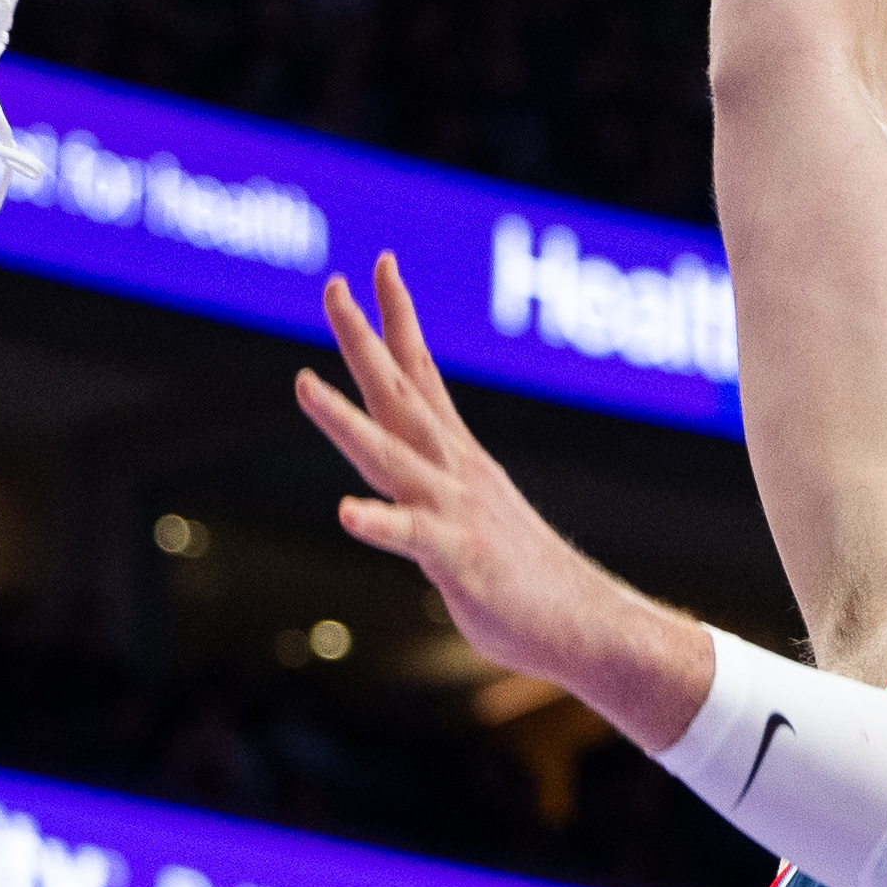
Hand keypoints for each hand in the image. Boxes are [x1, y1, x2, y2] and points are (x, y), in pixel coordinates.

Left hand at [297, 255, 709, 751]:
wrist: (584, 623)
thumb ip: (443, 483)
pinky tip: (345, 512)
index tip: (379, 263)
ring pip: (391, 454)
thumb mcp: (477, 510)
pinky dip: (379, 521)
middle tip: (332, 284)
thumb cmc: (525, 575)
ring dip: (344, 418)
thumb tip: (419, 471)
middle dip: (363, 337)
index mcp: (456, 455)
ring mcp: (455, 509)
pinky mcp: (457, 556)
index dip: (398, 316)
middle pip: (400, 391)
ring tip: (302, 383)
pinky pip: (412, 537)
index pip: (422, 369)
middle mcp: (454, 468)